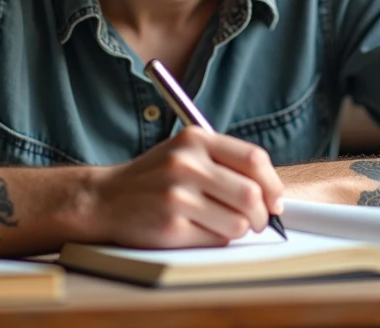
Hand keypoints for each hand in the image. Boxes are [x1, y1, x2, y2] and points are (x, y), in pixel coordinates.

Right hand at [87, 127, 284, 247]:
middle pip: (251, 194)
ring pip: (239, 223)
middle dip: (262, 215)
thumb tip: (272, 193)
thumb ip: (224, 162)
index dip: (272, 184)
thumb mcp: (185, 152)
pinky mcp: (170, 227)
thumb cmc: (154, 178)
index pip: (254, 159)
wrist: (105, 199)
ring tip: (222, 224)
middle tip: (257, 221)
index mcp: (195, 139)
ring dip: (239, 229)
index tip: (274, 200)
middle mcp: (186, 164)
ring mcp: (177, 196)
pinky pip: (216, 240)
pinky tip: (199, 230)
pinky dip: (217, 240)